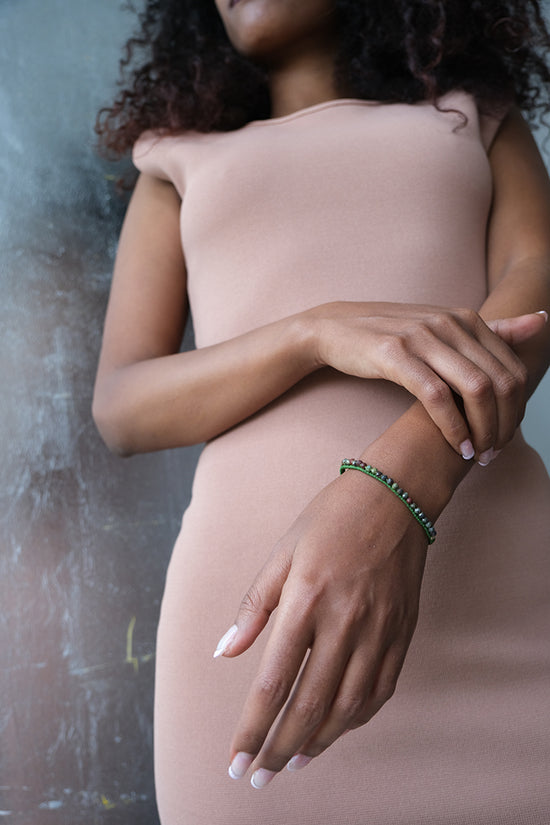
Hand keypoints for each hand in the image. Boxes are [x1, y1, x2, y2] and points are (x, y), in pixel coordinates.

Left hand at [214, 470, 427, 788]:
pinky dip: (357, 718)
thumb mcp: (283, 551)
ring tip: (293, 761)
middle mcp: (345, 622)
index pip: (274, 683)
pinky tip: (338, 729)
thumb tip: (225, 651)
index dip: (252, 728)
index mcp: (306, 600)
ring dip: (318, 741)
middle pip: (309, 705)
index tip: (236, 760)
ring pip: (348, 706)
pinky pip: (381, 689)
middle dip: (279, 748)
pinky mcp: (402, 632)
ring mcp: (379, 630)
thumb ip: (254, 605)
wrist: (396, 496)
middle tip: (259, 777)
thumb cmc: (331, 518)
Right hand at [307, 302, 545, 460]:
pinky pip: (437, 395)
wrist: (335, 328)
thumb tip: (542, 320)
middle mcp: (449, 323)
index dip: (517, 409)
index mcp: (466, 318)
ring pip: (475, 389)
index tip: (504, 438)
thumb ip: (494, 330)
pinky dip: (453, 426)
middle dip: (504, 425)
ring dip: (483, 430)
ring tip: (478, 455)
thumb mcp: (444, 328)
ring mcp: (422, 336)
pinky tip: (457, 446)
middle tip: (494, 453)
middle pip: (500, 381)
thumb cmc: (392, 335)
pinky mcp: (394, 354)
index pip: (513, 368)